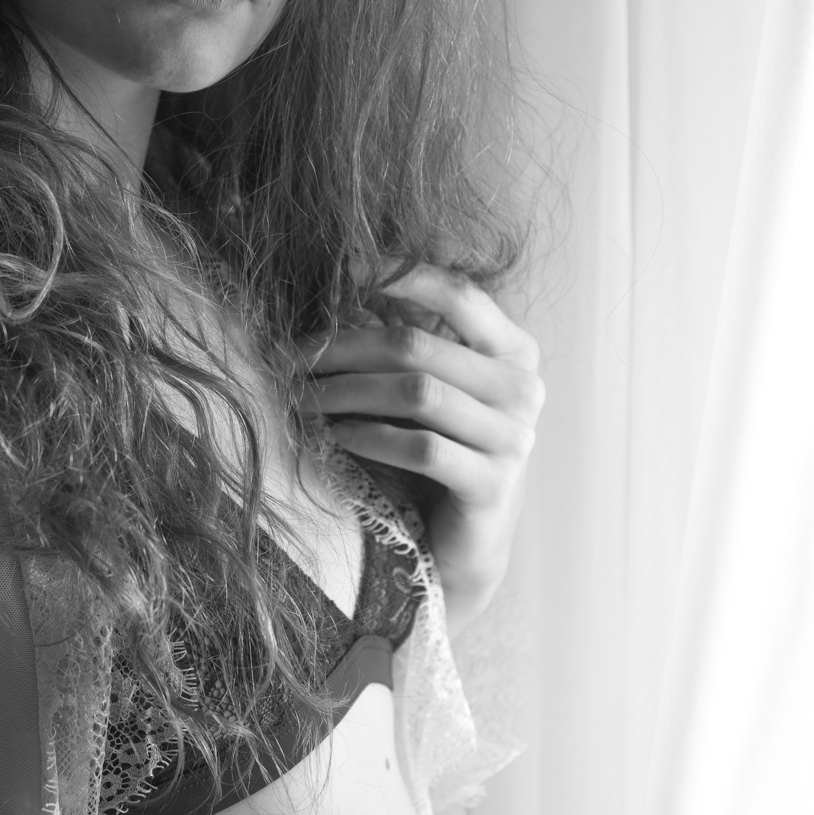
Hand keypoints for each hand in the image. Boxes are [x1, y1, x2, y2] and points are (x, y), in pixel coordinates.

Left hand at [295, 266, 545, 638]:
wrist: (459, 545)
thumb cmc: (432, 456)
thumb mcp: (421, 391)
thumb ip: (400, 343)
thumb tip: (342, 287)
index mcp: (513, 351)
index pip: (460, 294)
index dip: (402, 275)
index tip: (344, 269)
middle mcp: (523, 388)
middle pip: (419, 346)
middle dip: (343, 349)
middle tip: (290, 361)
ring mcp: (513, 438)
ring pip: (417, 393)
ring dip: (346, 392)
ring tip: (302, 400)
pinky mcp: (492, 485)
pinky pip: (421, 448)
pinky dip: (368, 436)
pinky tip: (333, 436)